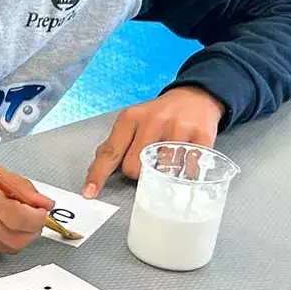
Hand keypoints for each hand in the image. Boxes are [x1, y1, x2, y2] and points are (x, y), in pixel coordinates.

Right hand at [0, 152, 49, 253]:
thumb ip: (18, 185)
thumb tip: (45, 204)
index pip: (19, 216)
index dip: (37, 218)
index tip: (41, 211)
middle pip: (15, 239)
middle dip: (32, 232)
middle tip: (32, 219)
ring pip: (4, 247)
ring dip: (18, 238)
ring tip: (15, 222)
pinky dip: (0, 240)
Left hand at [82, 86, 225, 196]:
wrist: (195, 97)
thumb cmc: (159, 115)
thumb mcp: (133, 121)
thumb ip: (116, 144)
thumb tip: (98, 167)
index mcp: (130, 118)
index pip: (110, 152)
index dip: (98, 175)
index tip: (90, 192)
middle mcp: (153, 121)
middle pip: (133, 168)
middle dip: (138, 173)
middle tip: (149, 162)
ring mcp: (178, 128)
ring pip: (161, 172)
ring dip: (163, 174)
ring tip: (169, 159)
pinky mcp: (201, 136)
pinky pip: (188, 171)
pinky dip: (185, 174)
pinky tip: (186, 162)